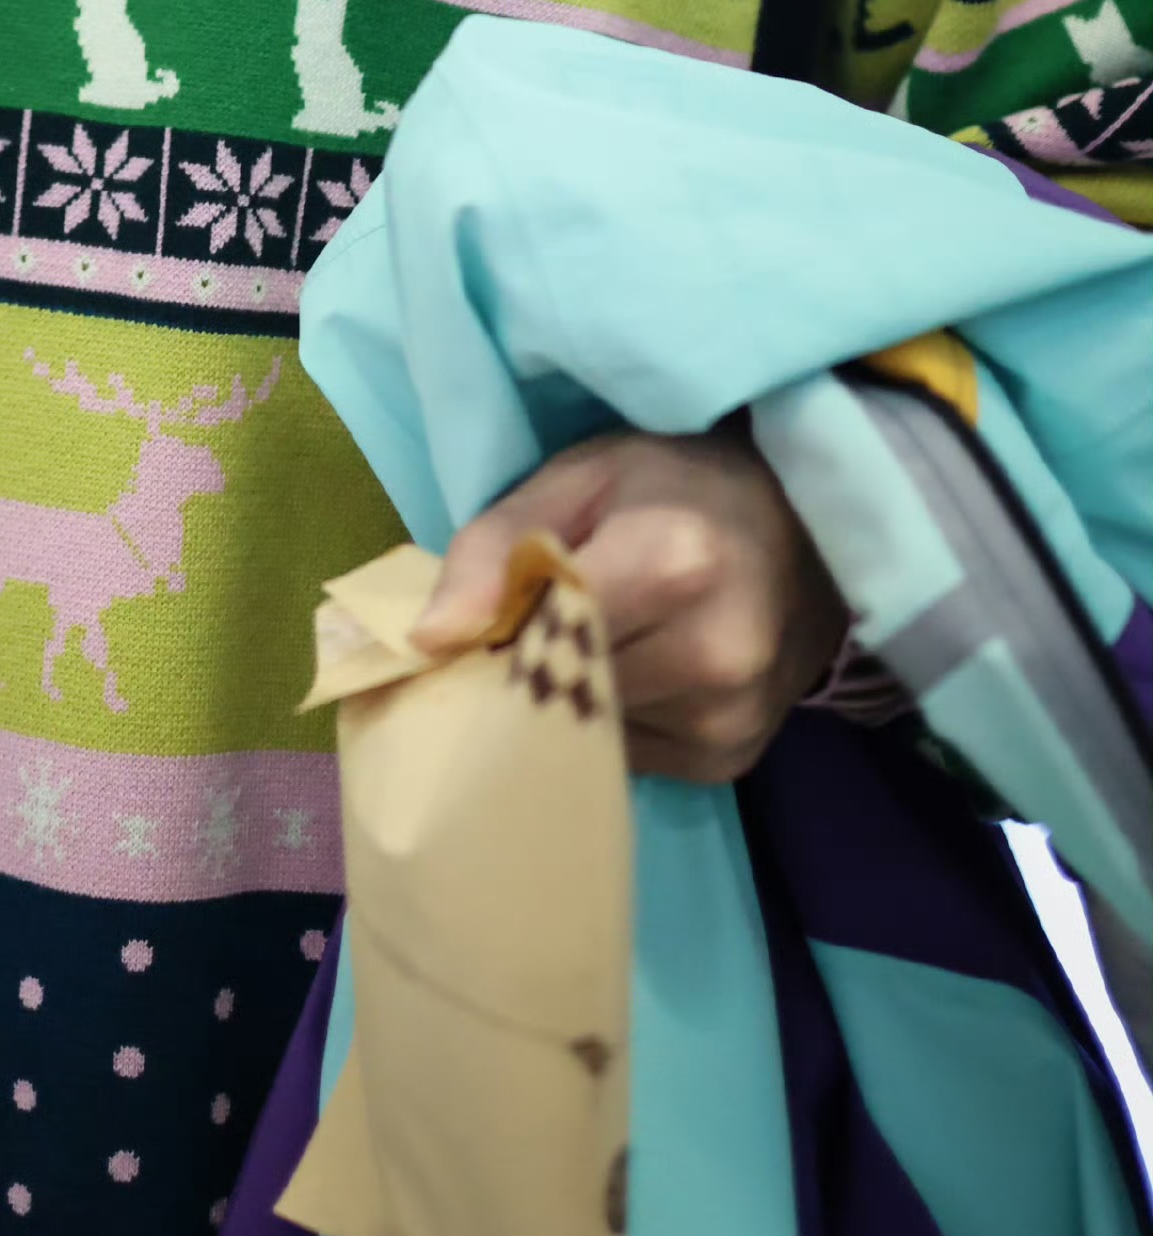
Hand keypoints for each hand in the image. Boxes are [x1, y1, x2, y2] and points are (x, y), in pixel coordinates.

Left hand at [411, 427, 846, 782]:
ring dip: (568, 697)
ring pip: (587, 731)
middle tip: (517, 632)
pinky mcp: (729, 760)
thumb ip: (498, 543)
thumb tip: (428, 638)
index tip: (468, 623)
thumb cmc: (680, 483)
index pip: (541, 627)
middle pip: (560, 688)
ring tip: (586, 643)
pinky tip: (630, 673)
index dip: (492, 629)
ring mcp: (727, 717)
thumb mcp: (583, 475)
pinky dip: (608, 722)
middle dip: (522, 669)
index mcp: (676, 561)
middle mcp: (714, 653)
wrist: (806, 531)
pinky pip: (626, 758)